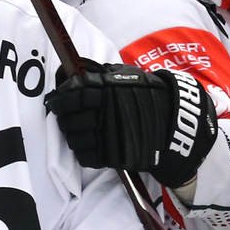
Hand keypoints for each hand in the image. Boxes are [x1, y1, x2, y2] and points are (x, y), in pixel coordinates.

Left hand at [45, 61, 218, 186]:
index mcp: (108, 90)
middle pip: (69, 118)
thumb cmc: (150, 95)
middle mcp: (106, 113)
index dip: (59, 98)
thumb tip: (74, 72)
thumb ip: (100, 74)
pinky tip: (87, 144)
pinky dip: (82, 151)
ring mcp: (109, 136)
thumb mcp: (127, 75)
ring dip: (72, 135)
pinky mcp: (113, 157)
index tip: (54, 100)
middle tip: (65, 116)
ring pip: (74, 139)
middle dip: (63, 118)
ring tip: (77, 130)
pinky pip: (86, 157)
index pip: (72, 94)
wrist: (175, 124)